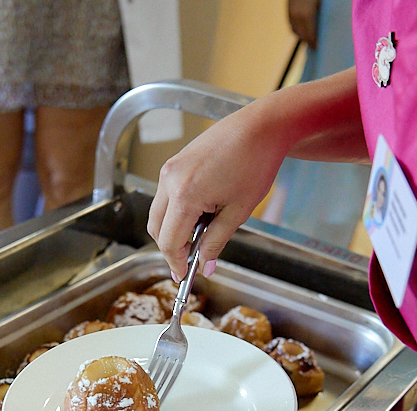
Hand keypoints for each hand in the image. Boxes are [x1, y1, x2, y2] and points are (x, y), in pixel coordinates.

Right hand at [147, 104, 290, 278]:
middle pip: (156, 229)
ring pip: (158, 213)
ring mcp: (169, 170)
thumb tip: (206, 266)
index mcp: (185, 196)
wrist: (260, 128)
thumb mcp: (237, 212)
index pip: (169, 242)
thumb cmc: (254, 164)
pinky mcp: (174, 163)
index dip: (176, 263)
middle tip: (191, 261)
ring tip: (200, 236)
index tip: (185, 275)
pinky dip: (176, 212)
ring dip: (172, 230)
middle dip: (171, 248)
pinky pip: (165, 196)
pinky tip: (200, 214)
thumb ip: (216, 242)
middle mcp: (169, 181)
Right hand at [288, 0, 319, 49]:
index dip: (313, 43)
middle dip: (308, 41)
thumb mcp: (321, 5)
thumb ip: (321, 17)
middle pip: (301, 36)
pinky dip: (297, 29)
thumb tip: (324, 28)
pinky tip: (302, 29)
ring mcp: (291, 14)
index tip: (317, 48)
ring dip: (302, 35)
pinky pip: (291, 24)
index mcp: (307, 16)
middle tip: (314, 45)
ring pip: (295, 31)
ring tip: (309, 38)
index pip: (309, 36)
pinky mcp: (288, 11)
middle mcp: (297, 17)